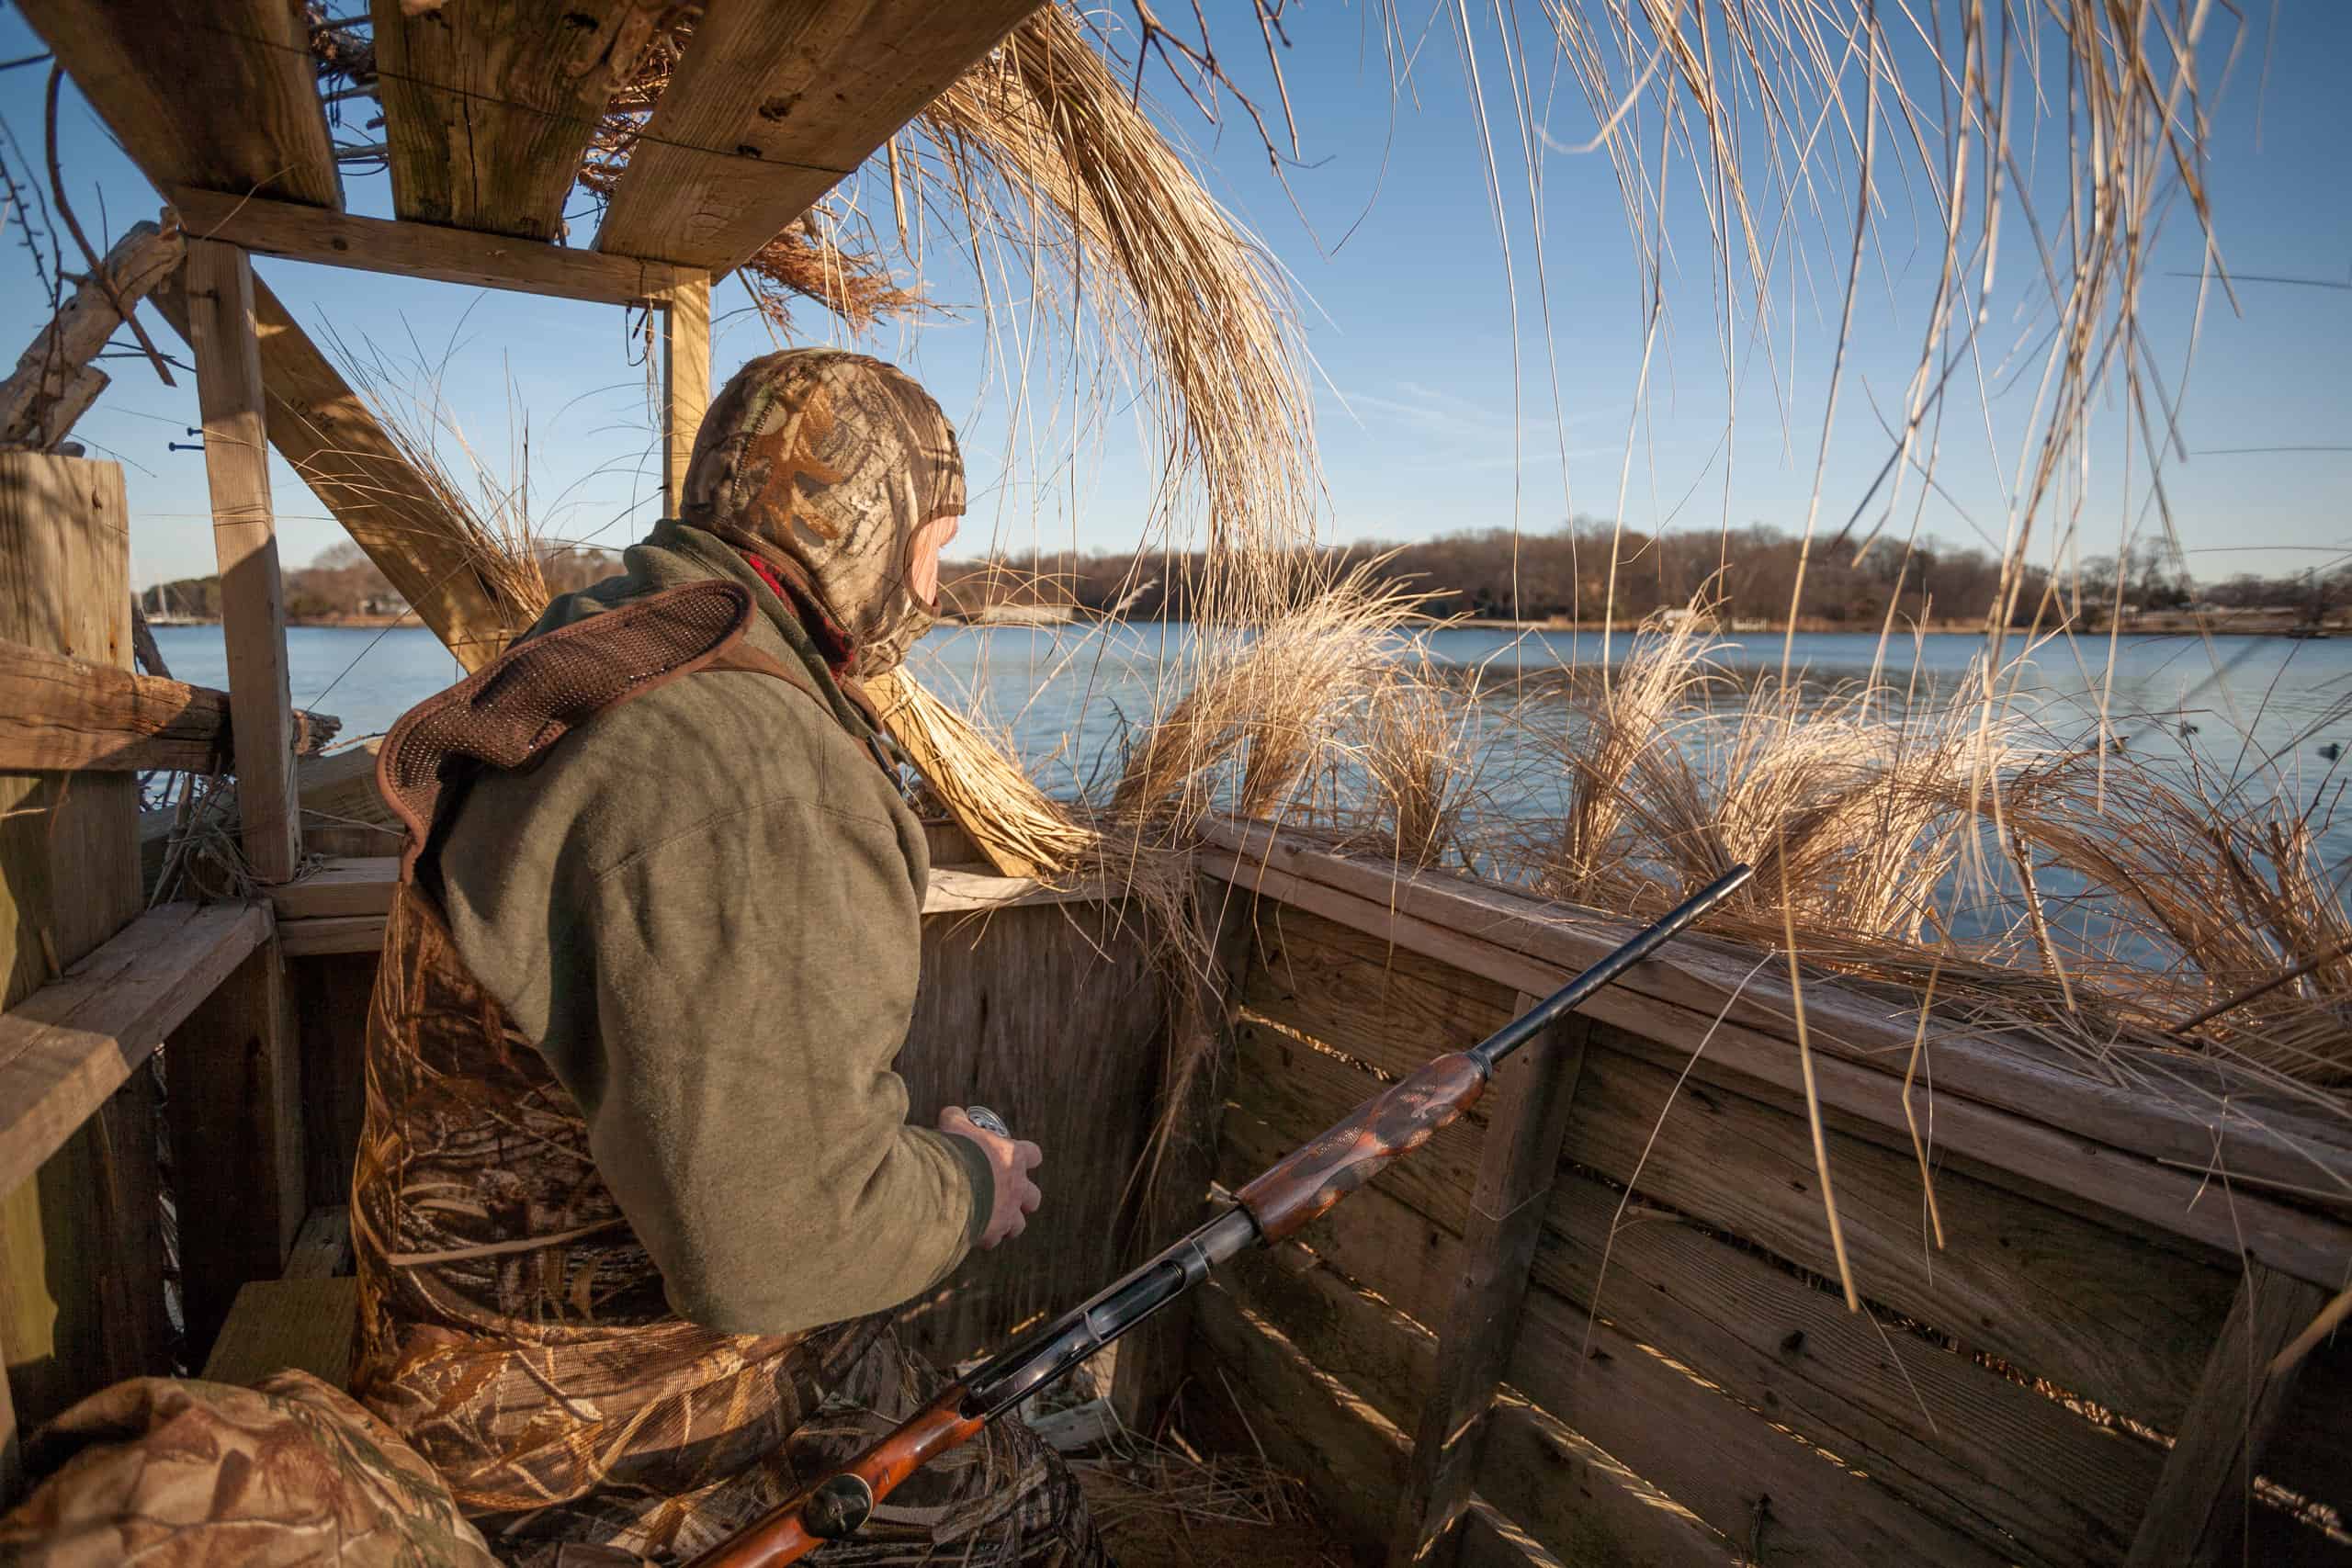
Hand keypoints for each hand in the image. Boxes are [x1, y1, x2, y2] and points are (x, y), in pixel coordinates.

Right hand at [938, 1106, 1042, 1247]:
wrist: (953, 1184)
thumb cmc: (957, 1152)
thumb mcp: (955, 1128)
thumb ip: (956, 1119)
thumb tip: (952, 1113)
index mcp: (1013, 1157)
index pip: (1034, 1154)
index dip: (1026, 1157)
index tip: (1013, 1158)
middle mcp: (1018, 1186)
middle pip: (1034, 1198)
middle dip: (1022, 1200)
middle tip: (1005, 1197)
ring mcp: (1009, 1211)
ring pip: (1019, 1225)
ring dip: (1007, 1223)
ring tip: (991, 1221)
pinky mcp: (995, 1230)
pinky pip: (994, 1239)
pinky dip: (986, 1238)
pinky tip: (972, 1233)